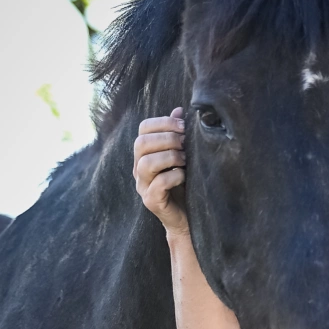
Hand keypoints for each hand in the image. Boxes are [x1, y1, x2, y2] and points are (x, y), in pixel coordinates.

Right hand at [133, 107, 188, 234]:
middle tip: (186, 144)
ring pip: (146, 163)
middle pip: (141, 143)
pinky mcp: (151, 201)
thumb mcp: (184, 157)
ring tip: (185, 161)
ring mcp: (143, 186)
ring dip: (170, 157)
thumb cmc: (187, 185)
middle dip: (167, 139)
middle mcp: (139, 169)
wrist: (189, 219)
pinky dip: (173, 176)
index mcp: (145, 154)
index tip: (183, 126)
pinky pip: (158, 184)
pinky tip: (184, 176)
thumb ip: (178, 135)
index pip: (143, 129)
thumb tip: (179, 109)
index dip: (162, 122)